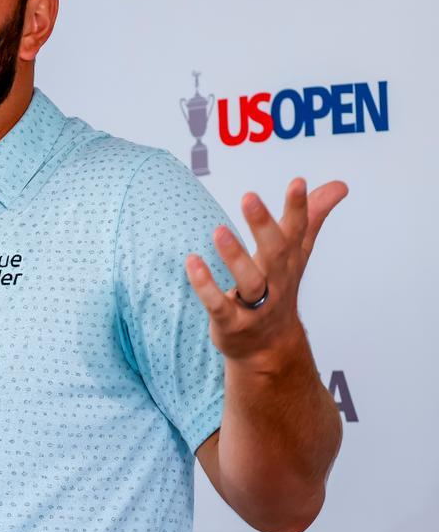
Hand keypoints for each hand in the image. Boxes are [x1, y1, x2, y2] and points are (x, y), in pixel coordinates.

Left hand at [185, 178, 347, 370]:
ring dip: (234, 256)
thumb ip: (312, 217)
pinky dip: (205, 286)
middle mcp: (276, 281)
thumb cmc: (279, 290)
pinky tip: (192, 262)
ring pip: (249, 280)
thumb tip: (340, 185)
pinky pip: (219, 305)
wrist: (270, 349)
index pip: (298, 231)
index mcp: (289, 261)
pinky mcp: (232, 323)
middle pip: (274, 252)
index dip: (299, 208)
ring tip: (218, 231)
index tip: (298, 182)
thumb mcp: (296, 253)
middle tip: (249, 197)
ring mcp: (256, 306)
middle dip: (263, 225)